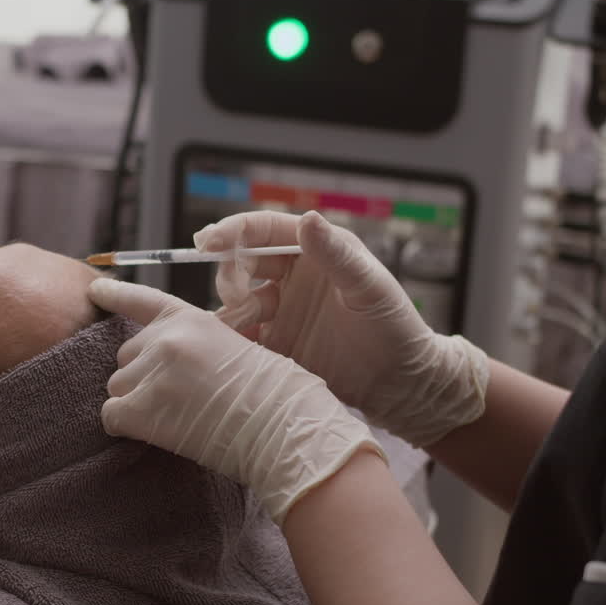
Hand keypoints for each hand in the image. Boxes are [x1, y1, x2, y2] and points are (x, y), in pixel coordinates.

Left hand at [88, 277, 384, 523]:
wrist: (283, 429)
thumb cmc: (274, 396)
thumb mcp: (236, 347)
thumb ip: (198, 344)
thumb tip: (165, 357)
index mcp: (191, 319)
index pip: (141, 300)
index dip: (115, 295)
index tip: (95, 290)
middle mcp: (165, 340)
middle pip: (126, 356)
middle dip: (142, 376)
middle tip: (179, 399)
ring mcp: (152, 373)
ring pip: (117, 387)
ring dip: (137, 403)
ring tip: (177, 416)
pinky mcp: (143, 409)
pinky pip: (110, 416)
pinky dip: (125, 426)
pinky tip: (154, 432)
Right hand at [195, 210, 488, 447]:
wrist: (400, 385)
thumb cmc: (395, 328)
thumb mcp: (368, 287)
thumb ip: (336, 254)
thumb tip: (308, 219)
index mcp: (314, 251)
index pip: (262, 231)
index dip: (231, 232)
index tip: (206, 243)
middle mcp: (292, 278)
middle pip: (241, 264)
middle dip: (229, 275)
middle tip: (235, 296)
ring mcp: (280, 312)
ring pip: (237, 303)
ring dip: (229, 312)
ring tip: (239, 330)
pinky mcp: (274, 345)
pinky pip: (242, 338)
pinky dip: (232, 341)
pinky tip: (234, 350)